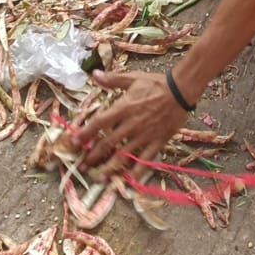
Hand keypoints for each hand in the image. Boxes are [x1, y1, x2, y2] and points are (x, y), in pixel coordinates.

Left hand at [66, 69, 186, 172]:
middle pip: (108, 143)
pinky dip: (137, 172)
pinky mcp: (156, 142)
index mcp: (123, 107)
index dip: (86, 133)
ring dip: (110, 167)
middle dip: (93, 155)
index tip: (74, 142)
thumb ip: (113, 79)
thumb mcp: (133, 78)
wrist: (180, 91)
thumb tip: (94, 74)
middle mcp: (130, 124)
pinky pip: (145, 160)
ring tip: (99, 177)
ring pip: (123, 155)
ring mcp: (144, 135)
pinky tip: (129, 180)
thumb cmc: (155, 83)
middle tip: (82, 166)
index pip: (99, 122)